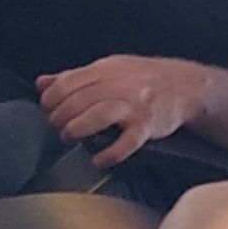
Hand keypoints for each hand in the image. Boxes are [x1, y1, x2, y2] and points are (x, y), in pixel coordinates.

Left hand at [36, 55, 204, 164]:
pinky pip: (125, 142)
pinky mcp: (147, 126)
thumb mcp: (108, 70)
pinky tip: (98, 159)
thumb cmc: (143, 79)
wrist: (185, 86)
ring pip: (97, 115)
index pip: (68, 82)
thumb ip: (74, 77)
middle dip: (60, 117)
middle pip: (79, 100)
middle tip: (57, 126)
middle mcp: (119, 84)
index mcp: (106, 69)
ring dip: (77, 129)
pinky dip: (108, 153)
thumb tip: (42, 83)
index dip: (51, 99)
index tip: (47, 109)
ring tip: (70, 137)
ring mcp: (134, 105)